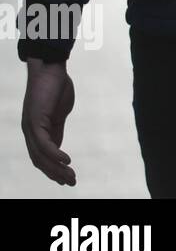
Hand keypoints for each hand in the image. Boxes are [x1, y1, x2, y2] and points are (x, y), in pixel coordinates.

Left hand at [22, 59, 75, 184]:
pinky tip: (66, 161)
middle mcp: (29, 132)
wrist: (50, 68)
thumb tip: (57, 148)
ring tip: (70, 176)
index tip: (66, 178)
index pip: (41, 157)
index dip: (53, 170)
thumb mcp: (59, 112)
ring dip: (56, 169)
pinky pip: (44, 144)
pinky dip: (55, 154)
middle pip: (39, 161)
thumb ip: (56, 129)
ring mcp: (30, 127)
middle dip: (55, 174)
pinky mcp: (35, 121)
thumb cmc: (56, 86)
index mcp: (36, 130)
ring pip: (41, 156)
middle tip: (71, 182)